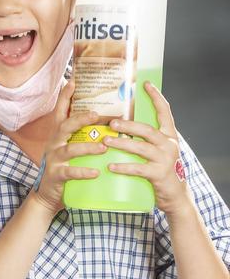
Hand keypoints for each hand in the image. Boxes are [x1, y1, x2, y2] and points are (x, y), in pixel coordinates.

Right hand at [28, 81, 105, 211]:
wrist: (48, 193)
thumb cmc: (65, 166)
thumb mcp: (70, 147)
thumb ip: (82, 135)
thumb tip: (104, 120)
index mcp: (59, 134)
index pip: (61, 111)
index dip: (65, 96)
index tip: (73, 81)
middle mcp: (55, 143)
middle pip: (65, 125)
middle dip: (80, 118)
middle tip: (97, 115)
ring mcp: (54, 158)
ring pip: (70, 149)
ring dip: (88, 147)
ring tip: (104, 147)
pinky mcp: (56, 174)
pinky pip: (70, 172)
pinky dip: (83, 172)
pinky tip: (96, 172)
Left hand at [102, 82, 192, 214]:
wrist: (174, 195)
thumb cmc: (158, 168)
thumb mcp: (155, 149)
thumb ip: (144, 137)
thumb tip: (120, 122)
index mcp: (169, 135)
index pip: (164, 112)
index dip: (156, 97)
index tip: (146, 84)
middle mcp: (169, 144)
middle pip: (147, 130)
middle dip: (128, 124)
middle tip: (111, 122)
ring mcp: (165, 159)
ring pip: (141, 148)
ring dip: (121, 144)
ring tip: (105, 141)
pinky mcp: (159, 174)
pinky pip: (138, 168)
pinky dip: (124, 167)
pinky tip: (110, 166)